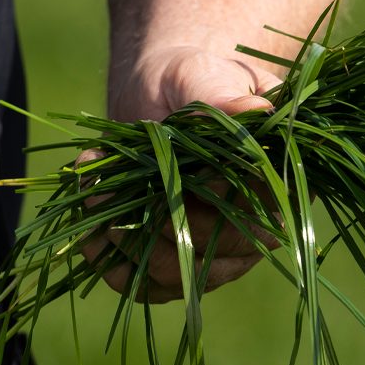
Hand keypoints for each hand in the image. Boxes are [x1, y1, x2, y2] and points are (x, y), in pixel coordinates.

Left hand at [79, 46, 283, 303]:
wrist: (160, 98)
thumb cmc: (190, 82)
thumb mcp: (203, 77)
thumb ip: (224, 97)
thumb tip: (255, 112)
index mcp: (274, 185)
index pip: (245, 209)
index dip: (196, 194)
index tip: (154, 162)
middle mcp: (255, 231)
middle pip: (205, 250)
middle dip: (145, 218)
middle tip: (100, 182)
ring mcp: (216, 258)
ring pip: (169, 274)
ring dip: (120, 237)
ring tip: (92, 192)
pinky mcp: (177, 273)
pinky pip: (143, 287)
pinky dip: (108, 259)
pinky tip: (90, 225)